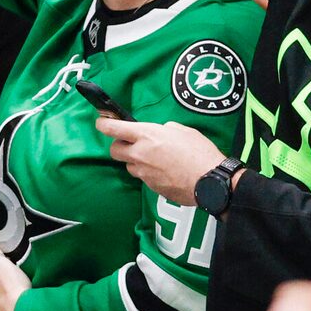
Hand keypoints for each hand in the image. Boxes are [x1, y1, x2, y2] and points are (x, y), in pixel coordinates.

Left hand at [97, 114, 225, 205]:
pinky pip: (144, 178)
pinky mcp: (151, 187)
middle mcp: (140, 154)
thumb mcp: (182, 130)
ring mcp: (144, 173)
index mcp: (147, 135)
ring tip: (154, 159)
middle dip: (119, 146)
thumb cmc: (199, 152)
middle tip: (131, 143)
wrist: (209, 181)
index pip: (114, 129)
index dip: (104, 125)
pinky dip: (150, 173)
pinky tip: (165, 171)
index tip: (101, 123)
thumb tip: (159, 133)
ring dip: (135, 161)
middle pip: (114, 151)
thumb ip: (164, 130)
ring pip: (129, 166)